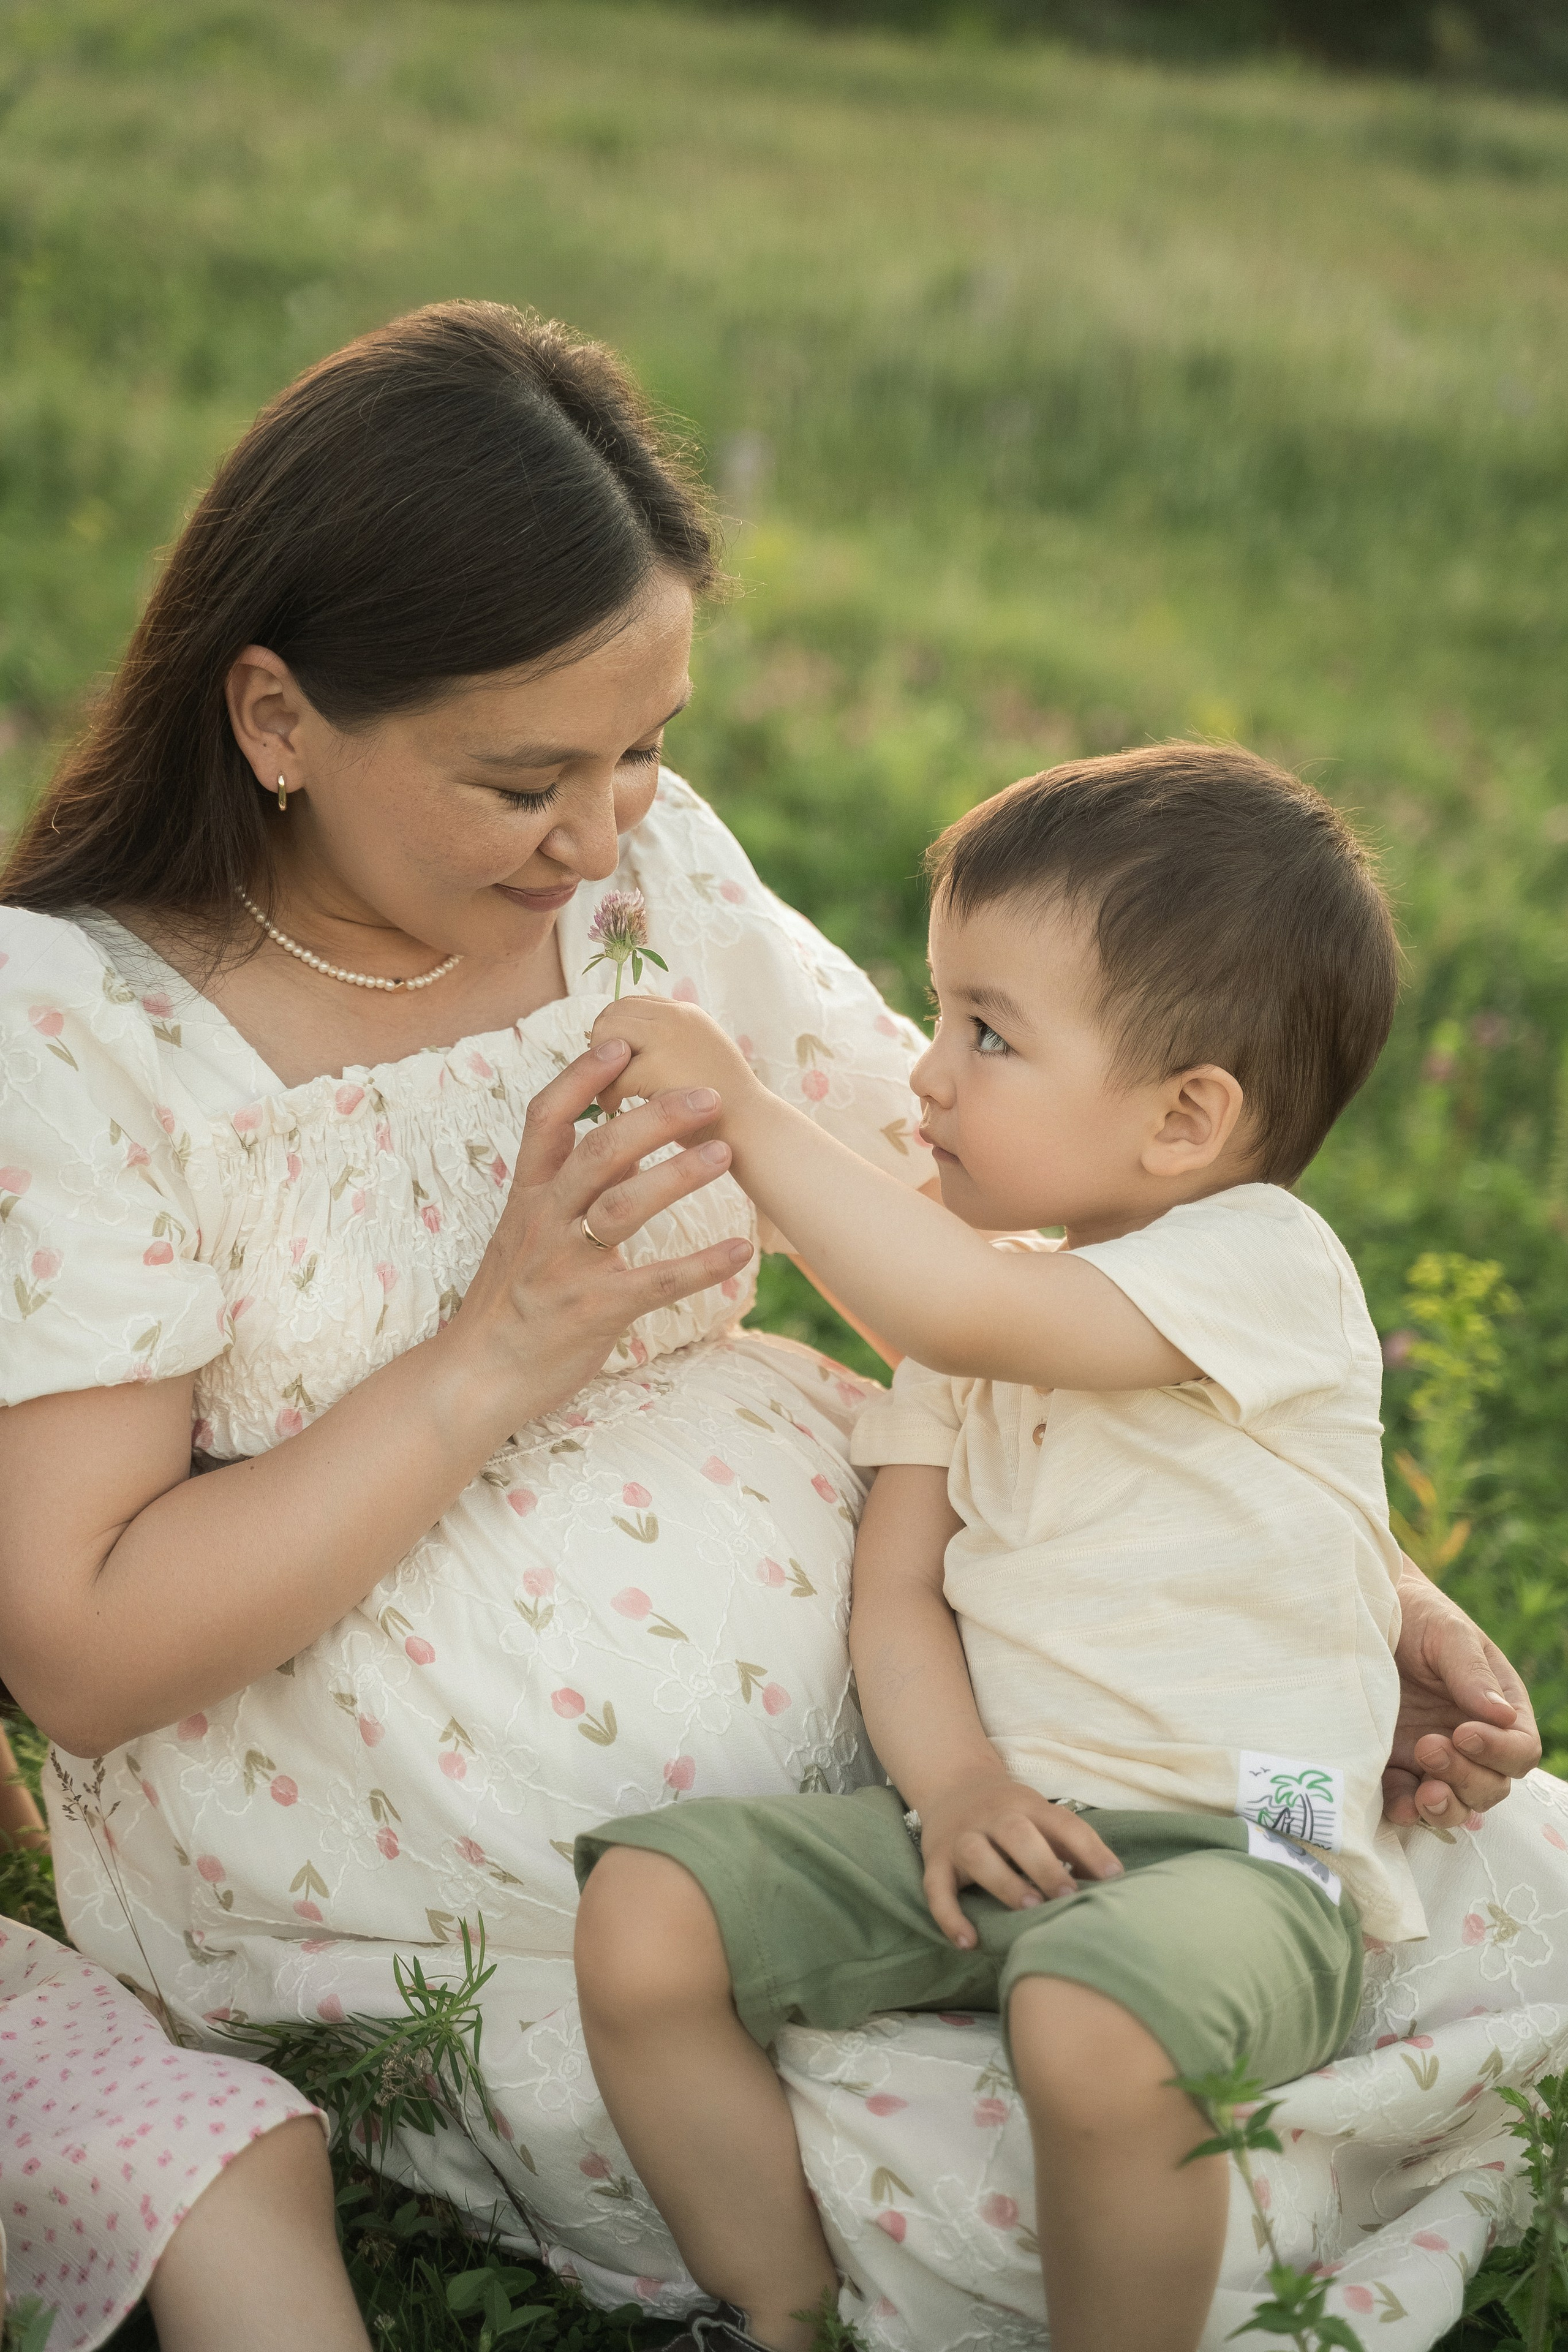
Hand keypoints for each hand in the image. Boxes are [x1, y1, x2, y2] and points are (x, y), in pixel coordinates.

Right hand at [446, 1037, 752, 1433]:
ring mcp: (567, 1267)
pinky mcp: (594, 1311)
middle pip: (598, 1153)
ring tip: (724, 1153)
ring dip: (677, 1175)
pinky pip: (655, 1282)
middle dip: (653, 1118)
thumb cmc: (511, 1301)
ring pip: (623, 1207)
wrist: (478, 1375)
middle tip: (707, 1096)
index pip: (545, 1120)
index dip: (579, 1078)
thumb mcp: (524, 1233)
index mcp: (528, 1197)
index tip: (618, 1044)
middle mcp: (544, 1222)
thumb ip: (565, 1188)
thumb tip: (616, 1143)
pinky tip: (740, 1252)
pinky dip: (701, 1266)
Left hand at [589, 997, 760, 1132]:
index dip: (614, 1032)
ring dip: (598, 1067)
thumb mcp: (699, 1057)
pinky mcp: (659, 1067)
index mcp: (685, 1013)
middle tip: (607, 1078)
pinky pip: (613, 1074)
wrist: (752, 1129)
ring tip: (609, 1094)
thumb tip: (624, 1044)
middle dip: (599, 1046)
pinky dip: (607, 1094)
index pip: (631, 1004)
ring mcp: (668, 1038)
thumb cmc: (724, 1105)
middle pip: (612, 1013)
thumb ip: (669, 1044)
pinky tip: (615, 1110)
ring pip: (607, 1036)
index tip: (615, 1062)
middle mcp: (676, 1016)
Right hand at [917, 1767, 1123, 1947]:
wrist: (953, 1785)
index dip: (1089, 1849)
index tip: (1114, 1878)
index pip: (1062, 1822)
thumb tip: (1115, 1884)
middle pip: (1016, 1833)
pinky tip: (968, 1942)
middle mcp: (993, 1816)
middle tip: (1068, 1896)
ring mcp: (961, 1837)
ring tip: (1028, 1909)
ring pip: (976, 1853)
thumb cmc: (1012, 1816)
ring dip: (1003, 1881)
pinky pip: (936, 1888)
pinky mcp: (935, 1860)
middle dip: (1043, 1864)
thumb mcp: (1043, 1819)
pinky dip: (949, 1915)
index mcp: (1027, 1806)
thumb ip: (1074, 1848)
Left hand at [1384, 1562, 1541, 1826]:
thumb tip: (1501, 1716)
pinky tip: (1396, 1805)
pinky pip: (1408, 1803)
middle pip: (1491, 1785)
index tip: (1464, 1732)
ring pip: (1457, 1804)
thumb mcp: (1446, 1632)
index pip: (1519, 1749)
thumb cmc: (1414, 1615)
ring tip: (1422, 1793)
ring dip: (1444, 1807)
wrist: (1358, 1614)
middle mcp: (1470, 1740)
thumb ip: (1471, 1671)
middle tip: (1428, 1746)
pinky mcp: (1395, 1766)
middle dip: (1466, 1778)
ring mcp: (1433, 1757)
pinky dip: (1405, 1810)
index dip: (1499, 1751)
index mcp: (1498, 1708)